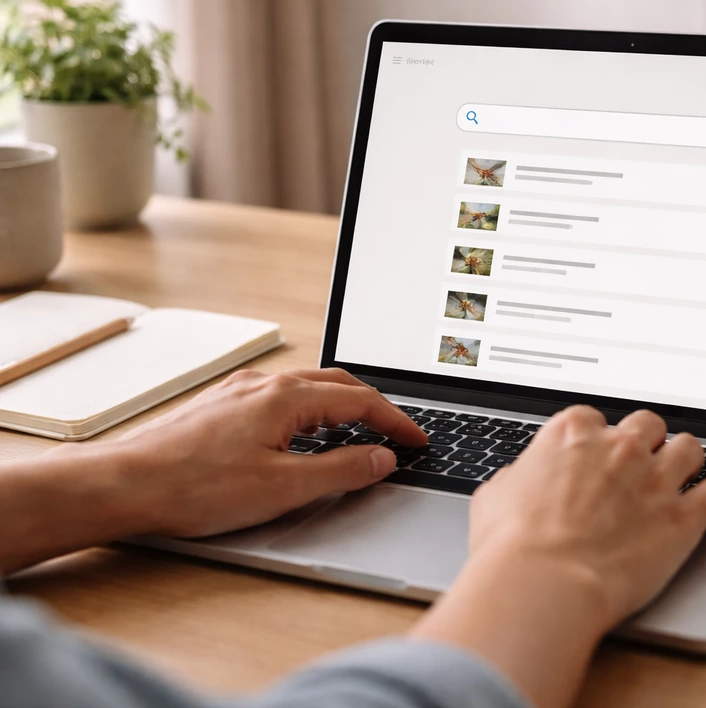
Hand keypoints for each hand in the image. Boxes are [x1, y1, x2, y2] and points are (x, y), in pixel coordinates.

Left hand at [112, 368, 426, 536]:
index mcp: (287, 396)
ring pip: (306, 389)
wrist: (124, 484)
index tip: (416, 440)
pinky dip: (308, 413)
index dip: (396, 421)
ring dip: (339, 407)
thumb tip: (381, 458)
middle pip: (337, 384)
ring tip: (356, 435)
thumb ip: (342, 470)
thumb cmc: (195, 487)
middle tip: (395, 433)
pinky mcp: (220, 406)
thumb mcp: (284, 487)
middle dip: (372, 407)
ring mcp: (239, 391)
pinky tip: (300, 438)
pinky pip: (279, 399)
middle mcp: (264, 383)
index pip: (361, 400)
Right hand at [412, 405, 705, 707]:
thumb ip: (520, 478)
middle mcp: (619, 447)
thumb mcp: (495, 496)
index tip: (595, 458)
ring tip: (681, 478)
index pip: (594, 419)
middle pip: (648, 424)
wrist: (543, 584)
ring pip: (690, 448)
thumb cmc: (511, 546)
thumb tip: (522, 481)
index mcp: (571, 433)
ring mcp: (655, 479)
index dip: (596, 441)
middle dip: (645, 443)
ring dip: (685, 462)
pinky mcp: (683, 517)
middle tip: (639, 467)